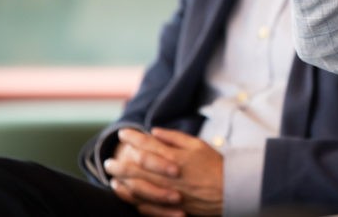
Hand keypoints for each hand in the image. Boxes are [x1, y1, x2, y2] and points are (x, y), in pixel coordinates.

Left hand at [105, 128, 223, 215]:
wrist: (229, 190)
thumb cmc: (215, 165)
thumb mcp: (198, 145)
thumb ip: (175, 138)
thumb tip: (155, 131)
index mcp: (175, 156)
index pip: (147, 145)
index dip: (132, 138)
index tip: (123, 133)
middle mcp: (167, 174)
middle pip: (136, 166)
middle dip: (120, 161)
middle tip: (108, 159)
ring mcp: (166, 191)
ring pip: (136, 185)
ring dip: (121, 179)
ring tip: (110, 175)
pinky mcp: (168, 205)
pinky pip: (143, 203)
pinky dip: (130, 196)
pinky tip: (123, 191)